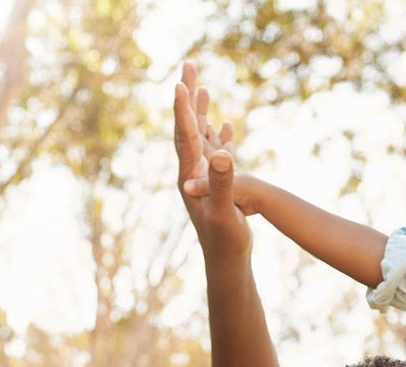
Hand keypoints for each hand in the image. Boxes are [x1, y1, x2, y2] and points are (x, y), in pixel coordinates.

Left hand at [174, 64, 250, 261]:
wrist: (226, 263)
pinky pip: (215, 152)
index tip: (179, 82)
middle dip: (187, 97)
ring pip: (199, 137)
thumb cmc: (225, 241)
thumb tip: (222, 155)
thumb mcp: (224, 211)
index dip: (182, 109)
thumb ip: (222, 182)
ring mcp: (202, 179)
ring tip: (200, 86)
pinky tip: (225, 124)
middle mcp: (191, 174)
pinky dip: (218, 134)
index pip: (185, 136)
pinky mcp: (215, 185)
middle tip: (188, 66)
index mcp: (190, 177)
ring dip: (199, 111)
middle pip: (187, 128)